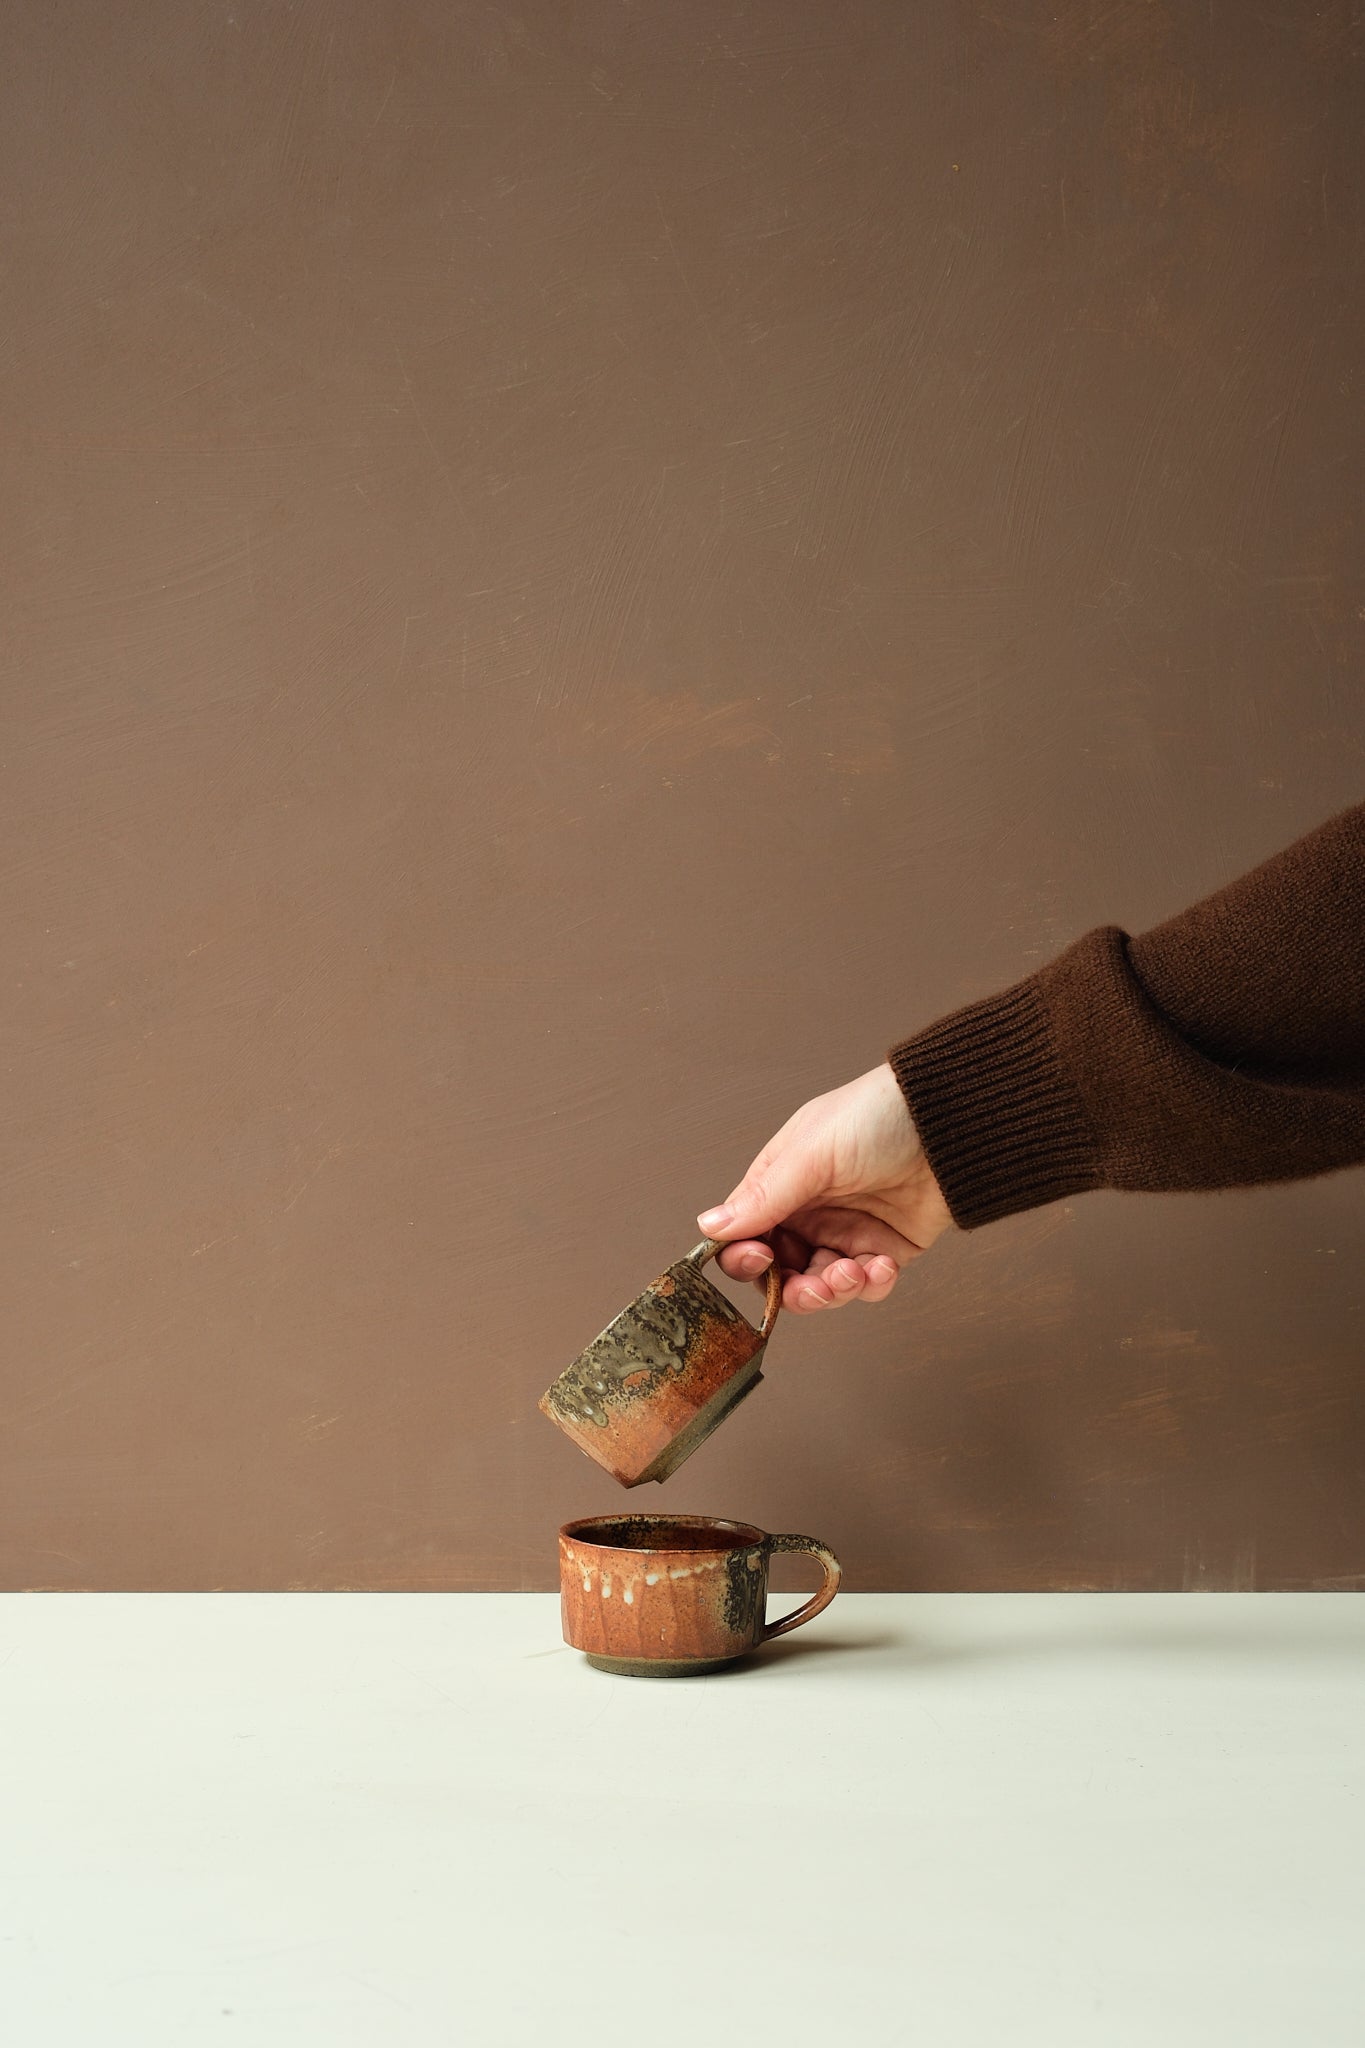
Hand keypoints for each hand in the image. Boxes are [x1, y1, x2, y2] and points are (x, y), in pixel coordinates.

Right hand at [697, 1063, 954, 1314]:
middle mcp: (809, 1211)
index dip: (745, 1255)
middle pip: (781, 1273)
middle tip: (813, 1286)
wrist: (952, 1121)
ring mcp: (847, 1232)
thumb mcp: (812, 1153)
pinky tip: (882, 1265)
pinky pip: (867, 1285)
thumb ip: (763, 1196)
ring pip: (822, 1287)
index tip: (760, 1259)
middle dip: (793, 1289)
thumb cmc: (878, 1116)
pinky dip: (871, 1285)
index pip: (745, 1234)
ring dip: (834, 1290)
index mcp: (781, 1183)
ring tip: (855, 1272)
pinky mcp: (886, 1249)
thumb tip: (710, 1225)